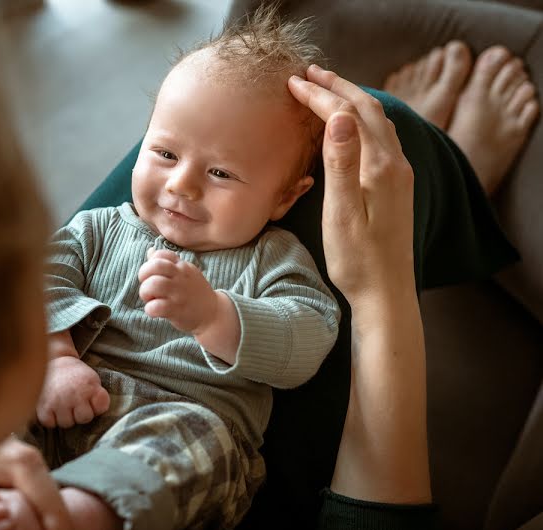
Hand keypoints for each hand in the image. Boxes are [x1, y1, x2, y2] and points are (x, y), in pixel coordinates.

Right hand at [37, 355, 109, 427]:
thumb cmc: (72, 374)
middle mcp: (75, 394)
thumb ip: (98, 395)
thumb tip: (99, 410)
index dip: (96, 405)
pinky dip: (49, 418)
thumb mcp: (91, 378)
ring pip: (67, 424)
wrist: (48, 362)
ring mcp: (59, 402)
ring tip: (61, 403)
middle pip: (84, 419)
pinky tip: (50, 406)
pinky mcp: (44, 408)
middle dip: (80, 413)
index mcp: (89, 386)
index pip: (102, 407)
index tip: (89, 399)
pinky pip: (50, 424)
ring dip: (64, 416)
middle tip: (73, 401)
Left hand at [138, 248, 218, 333]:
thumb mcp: (185, 273)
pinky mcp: (177, 310)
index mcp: (182, 267)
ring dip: (145, 291)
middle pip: (156, 266)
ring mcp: (179, 294)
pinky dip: (150, 309)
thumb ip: (168, 263)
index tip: (152, 274)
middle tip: (147, 286)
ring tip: (150, 298)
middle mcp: (181, 277)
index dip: (150, 263)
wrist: (212, 313)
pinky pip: (156, 307)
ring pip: (153, 284)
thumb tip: (150, 251)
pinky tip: (154, 311)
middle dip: (143, 274)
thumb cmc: (194, 292)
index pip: (162, 255)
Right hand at [288, 65, 415, 306]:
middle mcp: (394, 164)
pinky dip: (362, 119)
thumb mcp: (343, 213)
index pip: (347, 115)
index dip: (319, 96)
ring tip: (327, 89)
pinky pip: (381, 138)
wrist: (386, 293)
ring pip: (377, 122)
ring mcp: (398, 175)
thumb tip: (339, 117)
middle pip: (367, 110)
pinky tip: (350, 126)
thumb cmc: (357, 260)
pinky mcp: (396, 187)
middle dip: (338, 87)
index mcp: (378, 167)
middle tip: (309, 73)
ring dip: (352, 99)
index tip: (293, 82)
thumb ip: (342, 163)